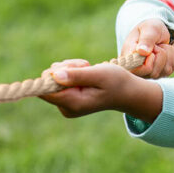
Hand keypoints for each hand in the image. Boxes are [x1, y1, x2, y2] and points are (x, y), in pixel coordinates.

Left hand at [40, 59, 161, 121]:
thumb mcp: (99, 74)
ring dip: (69, 68)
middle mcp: (66, 107)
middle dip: (64, 68)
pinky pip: (59, 82)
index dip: (53, 74)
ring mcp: (66, 105)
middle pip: (48, 82)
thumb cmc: (117, 82)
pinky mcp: (68, 100)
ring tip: (88, 68)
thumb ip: (77, 75)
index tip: (72, 67)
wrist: (127, 92)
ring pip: (53, 79)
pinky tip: (85, 73)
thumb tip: (54, 76)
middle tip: (85, 65)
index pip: (45, 90)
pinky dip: (71, 72)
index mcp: (73, 103)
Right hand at [120, 19, 173, 78]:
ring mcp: (149, 74)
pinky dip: (172, 55)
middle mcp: (136, 71)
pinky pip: (172, 67)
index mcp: (128, 60)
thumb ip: (146, 38)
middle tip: (155, 45)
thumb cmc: (149, 29)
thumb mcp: (148, 28)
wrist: (156, 31)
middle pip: (154, 72)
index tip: (152, 47)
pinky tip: (164, 50)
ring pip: (165, 70)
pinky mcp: (161, 73)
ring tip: (159, 46)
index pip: (139, 70)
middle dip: (160, 54)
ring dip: (167, 53)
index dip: (150, 58)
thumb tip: (142, 52)